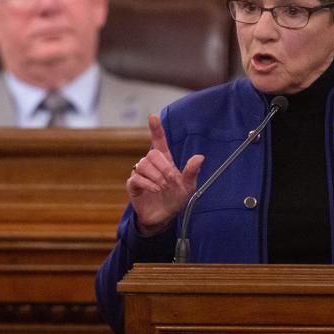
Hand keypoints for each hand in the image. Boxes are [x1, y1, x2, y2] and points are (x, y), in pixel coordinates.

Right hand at [126, 114, 203, 235]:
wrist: (164, 216)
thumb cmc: (176, 198)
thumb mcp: (188, 186)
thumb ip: (192, 172)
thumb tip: (200, 157)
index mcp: (165, 161)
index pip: (159, 141)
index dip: (156, 129)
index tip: (152, 116)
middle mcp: (152, 164)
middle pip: (152, 154)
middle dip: (163, 167)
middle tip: (170, 181)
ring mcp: (141, 174)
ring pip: (143, 164)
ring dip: (156, 176)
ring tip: (163, 187)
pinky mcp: (133, 185)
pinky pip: (136, 178)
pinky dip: (148, 183)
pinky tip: (156, 190)